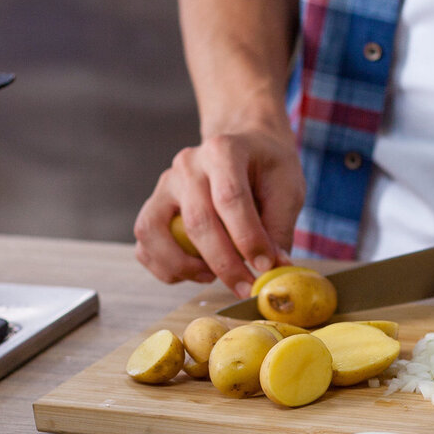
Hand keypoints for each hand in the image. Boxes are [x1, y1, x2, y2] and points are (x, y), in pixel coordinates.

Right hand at [134, 126, 304, 297]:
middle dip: (224, 263)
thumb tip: (274, 270)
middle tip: (246, 286)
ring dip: (183, 266)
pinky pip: (145, 243)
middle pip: (197, 221)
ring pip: (154, 232)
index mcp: (223, 151)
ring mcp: (166, 184)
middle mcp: (188, 164)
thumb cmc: (267, 167)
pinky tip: (196, 272)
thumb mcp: (288, 189)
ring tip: (213, 276)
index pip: (230, 198)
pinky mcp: (155, 205)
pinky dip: (164, 266)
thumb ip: (279, 228)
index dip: (248, 238)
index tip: (265, 266)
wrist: (246, 146)